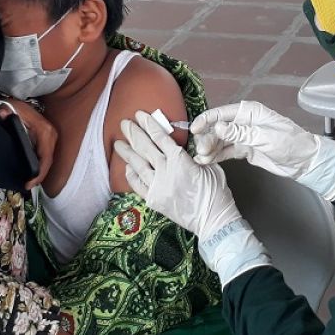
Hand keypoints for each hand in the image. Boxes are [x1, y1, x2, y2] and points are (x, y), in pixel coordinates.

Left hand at [0, 98, 55, 188]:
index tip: (29, 183)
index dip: (39, 173)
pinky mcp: (47, 139)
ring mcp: (50, 137)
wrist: (18, 102)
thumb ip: (5, 113)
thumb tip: (2, 115)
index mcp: (44, 131)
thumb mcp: (10, 109)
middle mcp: (50, 135)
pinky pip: (45, 156)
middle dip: (40, 176)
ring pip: (48, 159)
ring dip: (41, 172)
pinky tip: (32, 173)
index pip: (46, 157)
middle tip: (28, 186)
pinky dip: (40, 166)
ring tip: (29, 183)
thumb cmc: (15, 107)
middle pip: (48, 161)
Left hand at [115, 111, 270, 285]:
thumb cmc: (216, 191)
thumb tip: (183, 144)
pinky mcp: (154, 200)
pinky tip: (127, 167)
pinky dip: (131, 175)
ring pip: (138, 165)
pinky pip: (138, 185)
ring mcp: (157, 187)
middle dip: (134, 133)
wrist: (213, 220)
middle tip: (124, 123)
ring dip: (127, 152)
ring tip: (118, 143)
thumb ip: (194, 153)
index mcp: (180, 160)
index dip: (149, 124)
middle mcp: (165, 171)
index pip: (160, 137)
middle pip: (145, 148)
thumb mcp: (209, 165)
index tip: (140, 115)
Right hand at [192, 101, 334, 200]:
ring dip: (209, 148)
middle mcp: (244, 122)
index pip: (222, 113)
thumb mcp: (265, 138)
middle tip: (201, 151)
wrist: (304, 162)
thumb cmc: (290, 144)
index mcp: (249, 112)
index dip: (206, 120)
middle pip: (218, 127)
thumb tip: (218, 127)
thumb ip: (241, 133)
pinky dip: (215, 155)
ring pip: (219, 140)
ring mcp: (243, 136)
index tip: (194, 129)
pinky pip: (226, 151)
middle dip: (207, 138)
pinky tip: (205, 161)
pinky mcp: (244, 149)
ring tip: (201, 158)